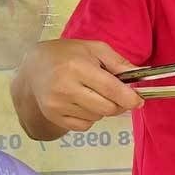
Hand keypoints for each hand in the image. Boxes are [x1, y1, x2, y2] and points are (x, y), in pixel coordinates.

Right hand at [17, 38, 144, 131]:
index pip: (110, 89)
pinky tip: (82, 102)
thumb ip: (119, 63)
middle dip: (119, 104)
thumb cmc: (67, 54)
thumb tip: (141, 77)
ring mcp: (57, 105)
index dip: (129, 98)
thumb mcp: (95, 49)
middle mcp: (65, 88)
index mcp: (77, 67)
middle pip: (107, 108)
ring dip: (103, 108)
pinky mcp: (53, 116)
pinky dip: (90, 117)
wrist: (33, 67)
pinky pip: (84, 125)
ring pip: (97, 117)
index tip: (139, 100)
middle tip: (118, 95)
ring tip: (93, 93)